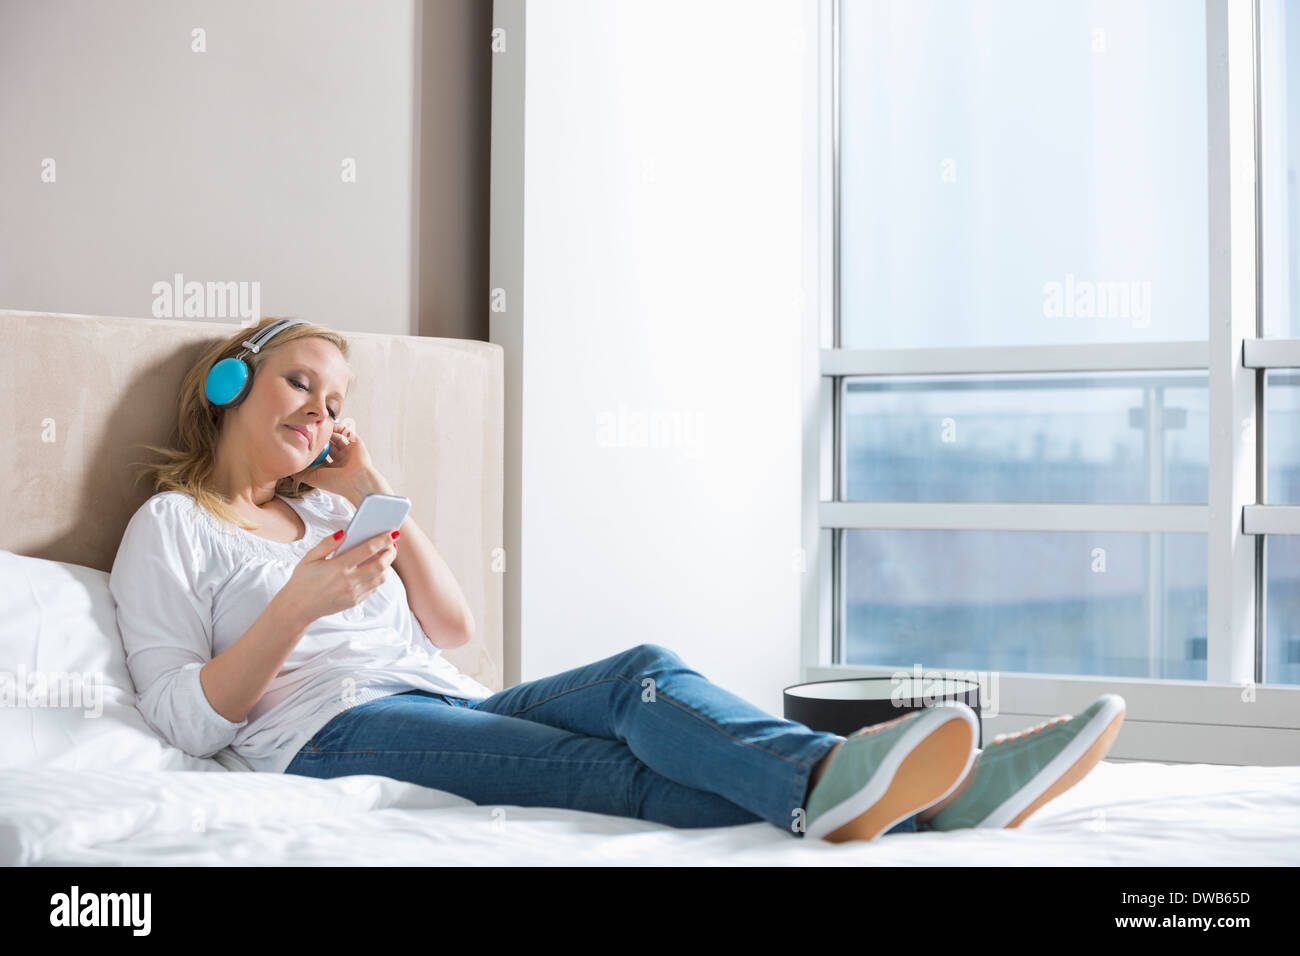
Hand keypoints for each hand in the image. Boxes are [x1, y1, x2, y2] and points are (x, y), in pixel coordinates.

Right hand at [283, 527, 398, 622]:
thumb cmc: (302, 580)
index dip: (383, 539)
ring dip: (386, 566)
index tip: (392, 532)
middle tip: (392, 545)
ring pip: (381, 578)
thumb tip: (344, 533)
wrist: (297, 607)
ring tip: (385, 556)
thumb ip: (327, 543)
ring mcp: (353, 593)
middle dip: (390, 553)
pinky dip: (378, 577)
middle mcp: (348, 581)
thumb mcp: (309, 557)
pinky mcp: (355, 601)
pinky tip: (374, 569)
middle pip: (380, 565)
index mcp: (337, 567)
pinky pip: (374, 588)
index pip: (367, 550)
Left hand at [290, 418, 375, 499]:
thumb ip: (300, 472)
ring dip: (326, 432)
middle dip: (318, 438)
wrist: (355, 480)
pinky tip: (328, 426)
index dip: (311, 448)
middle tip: (308, 432)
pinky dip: (337, 427)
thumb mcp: (313, 478)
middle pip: (327, 444)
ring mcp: (348, 450)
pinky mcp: (355, 442)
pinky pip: (345, 431)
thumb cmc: (336, 482)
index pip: (320, 454)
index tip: (301, 442)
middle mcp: (340, 458)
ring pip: (335, 436)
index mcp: (332, 467)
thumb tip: (287, 468)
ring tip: (316, 427)